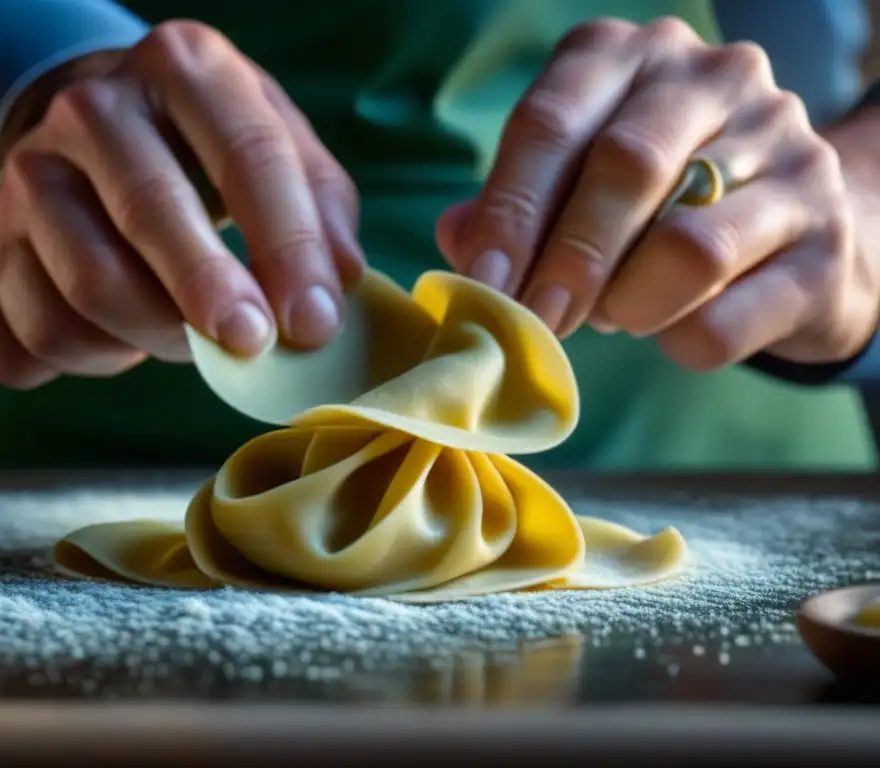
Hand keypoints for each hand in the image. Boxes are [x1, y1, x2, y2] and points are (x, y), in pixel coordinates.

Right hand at [0, 22, 362, 388]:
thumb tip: (338, 286)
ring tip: (189, 335)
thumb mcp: (281, 148)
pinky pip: (30, 337)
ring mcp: (25, 179)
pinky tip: (117, 341)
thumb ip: (321, 210)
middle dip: (207, 294)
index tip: (312, 322)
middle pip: (148, 214)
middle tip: (251, 347)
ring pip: (87, 288)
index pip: (246, 155)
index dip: (286, 247)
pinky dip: (85, 361)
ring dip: (153, 336)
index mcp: (182, 70)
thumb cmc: (210, 150)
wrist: (95, 135)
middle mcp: (90, 111)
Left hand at [437, 18, 876, 370]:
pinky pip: (726, 316)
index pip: (551, 121)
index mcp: (632, 58)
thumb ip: (511, 209)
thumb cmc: (655, 210)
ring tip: (614, 315)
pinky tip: (671, 329)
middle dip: (566, 261)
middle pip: (625, 167)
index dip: (507, 212)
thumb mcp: (574, 188)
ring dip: (628, 304)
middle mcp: (717, 81)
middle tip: (537, 320)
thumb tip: (457, 239)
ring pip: (686, 247)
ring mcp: (789, 154)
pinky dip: (678, 340)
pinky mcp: (826, 241)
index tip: (485, 284)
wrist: (792, 237)